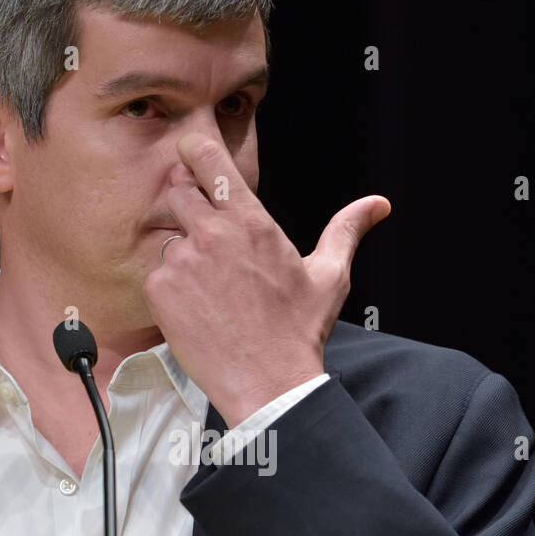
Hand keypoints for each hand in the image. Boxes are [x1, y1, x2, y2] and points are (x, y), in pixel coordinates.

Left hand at [142, 131, 390, 428]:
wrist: (267, 383)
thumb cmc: (296, 332)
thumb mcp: (328, 276)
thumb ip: (346, 230)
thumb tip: (377, 205)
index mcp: (251, 222)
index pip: (208, 159)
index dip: (196, 152)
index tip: (194, 157)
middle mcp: (213, 234)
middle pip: (177, 189)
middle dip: (187, 204)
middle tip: (207, 237)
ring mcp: (183, 261)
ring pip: (168, 237)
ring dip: (183, 253)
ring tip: (210, 289)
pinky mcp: (161, 290)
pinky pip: (157, 273)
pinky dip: (171, 288)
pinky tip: (198, 309)